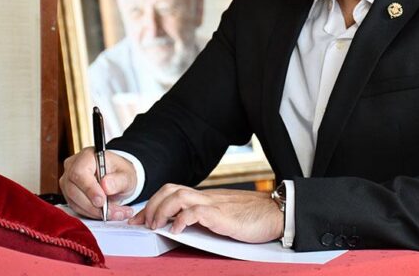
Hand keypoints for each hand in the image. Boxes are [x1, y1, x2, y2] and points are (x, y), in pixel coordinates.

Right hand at [59, 148, 136, 219]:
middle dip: (94, 205)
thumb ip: (119, 180)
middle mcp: (73, 167)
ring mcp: (68, 182)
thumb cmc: (120, 173)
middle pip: (74, 190)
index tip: (102, 201)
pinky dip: (92, 214)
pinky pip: (77, 208)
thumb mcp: (127, 175)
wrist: (118, 179)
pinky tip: (107, 214)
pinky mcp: (69, 195)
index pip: (79, 172)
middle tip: (113, 211)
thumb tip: (106, 185)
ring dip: (95, 212)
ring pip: (75, 202)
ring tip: (115, 213)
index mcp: (87, 156)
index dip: (89, 189)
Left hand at [129, 185, 283, 242]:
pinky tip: (177, 230)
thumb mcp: (225, 215)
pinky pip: (195, 212)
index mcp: (207, 197)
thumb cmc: (255, 217)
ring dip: (161, 211)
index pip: (173, 191)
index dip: (152, 203)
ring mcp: (214, 204)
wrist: (278, 213)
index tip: (140, 219)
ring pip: (177, 196)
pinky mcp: (222, 216)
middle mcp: (207, 197)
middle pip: (170, 189)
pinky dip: (180, 220)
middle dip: (151, 205)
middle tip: (143, 223)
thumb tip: (186, 225)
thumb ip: (207, 216)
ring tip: (156, 226)